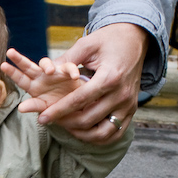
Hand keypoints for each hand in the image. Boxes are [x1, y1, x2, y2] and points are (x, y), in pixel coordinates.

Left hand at [1, 49, 82, 118]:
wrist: (75, 103)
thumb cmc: (57, 105)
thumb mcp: (45, 107)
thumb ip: (34, 106)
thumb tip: (20, 108)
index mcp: (33, 87)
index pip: (21, 80)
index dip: (12, 72)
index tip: (3, 65)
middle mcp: (41, 77)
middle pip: (28, 67)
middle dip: (19, 59)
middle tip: (10, 52)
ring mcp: (54, 72)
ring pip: (47, 63)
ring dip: (47, 65)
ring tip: (49, 71)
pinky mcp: (68, 72)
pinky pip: (69, 68)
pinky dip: (72, 71)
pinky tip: (74, 76)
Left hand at [29, 23, 149, 143]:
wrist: (135, 40)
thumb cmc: (108, 40)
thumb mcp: (86, 44)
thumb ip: (66, 60)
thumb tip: (44, 71)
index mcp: (109, 77)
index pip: (79, 101)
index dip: (58, 111)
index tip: (42, 118)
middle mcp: (121, 94)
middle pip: (88, 120)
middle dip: (65, 123)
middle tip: (50, 120)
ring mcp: (128, 105)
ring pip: (101, 133)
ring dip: (80, 133)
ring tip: (65, 125)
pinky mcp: (131, 111)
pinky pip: (115, 134)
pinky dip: (97, 137)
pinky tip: (82, 130)